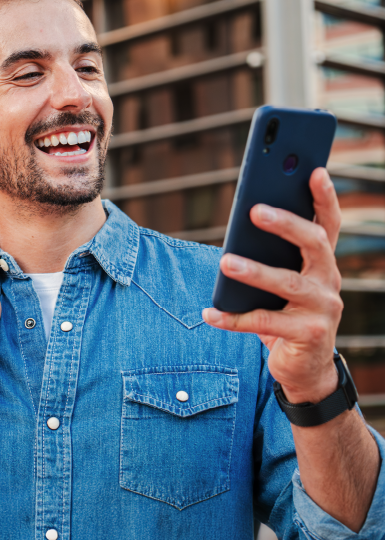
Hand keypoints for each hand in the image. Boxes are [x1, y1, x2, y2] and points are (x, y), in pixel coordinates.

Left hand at [202, 167, 342, 403]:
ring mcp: (323, 309)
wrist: (304, 370)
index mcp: (323, 264)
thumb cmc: (286, 317)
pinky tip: (209, 314)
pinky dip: (233, 319)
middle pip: (313, 243)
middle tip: (254, 210)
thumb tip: (240, 230)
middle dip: (285, 223)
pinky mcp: (308, 335)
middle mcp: (329, 282)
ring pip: (287, 283)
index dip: (324, 197)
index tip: (314, 170)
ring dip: (254, 271)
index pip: (329, 224)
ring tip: (225, 261)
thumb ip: (273, 259)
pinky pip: (264, 322)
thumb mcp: (282, 286)